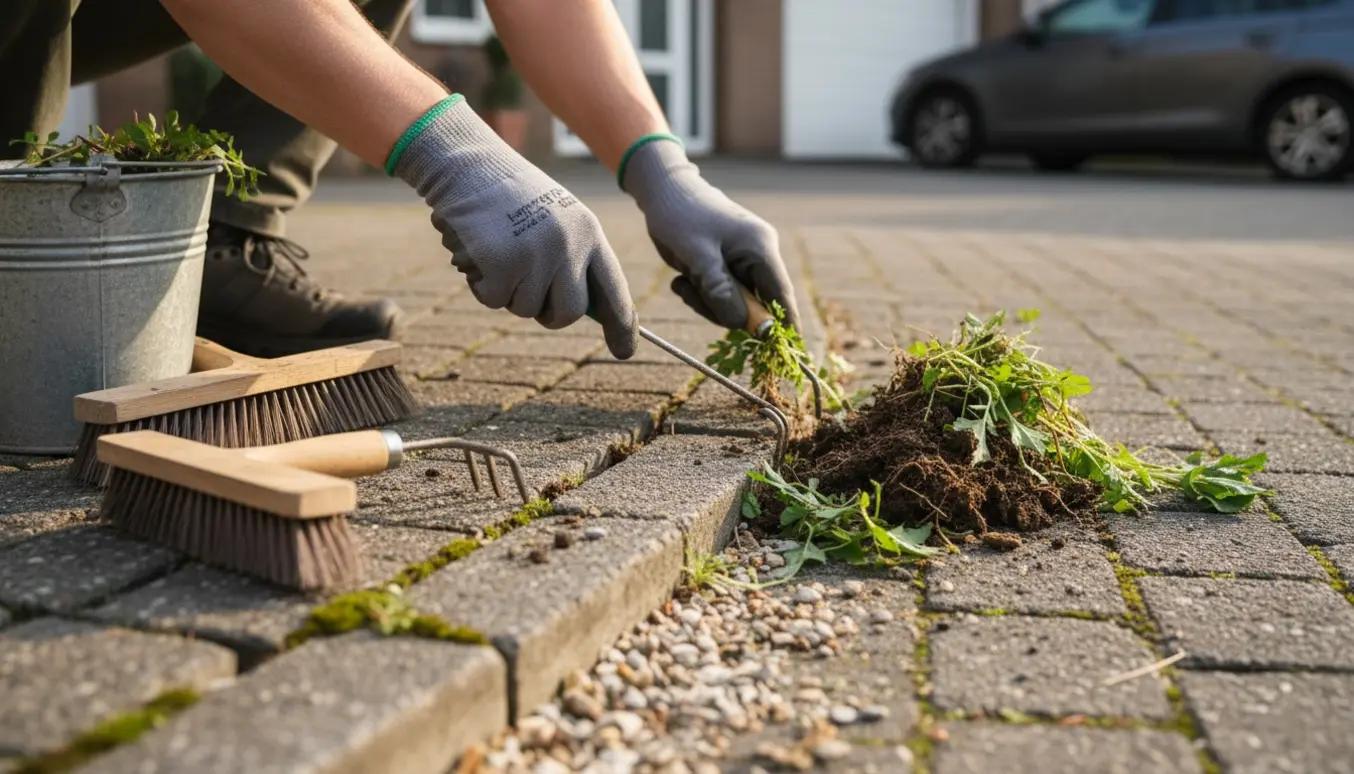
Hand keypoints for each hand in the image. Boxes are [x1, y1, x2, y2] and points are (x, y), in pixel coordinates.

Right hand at [392, 97, 638, 358]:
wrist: (467, 163)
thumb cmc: (506, 194)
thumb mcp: (553, 219)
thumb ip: (571, 258)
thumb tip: (582, 311)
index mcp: (589, 231)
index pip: (614, 289)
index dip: (622, 325)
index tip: (625, 351)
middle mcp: (571, 244)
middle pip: (571, 312)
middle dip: (547, 312)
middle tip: (525, 290)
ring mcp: (539, 255)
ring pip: (526, 308)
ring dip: (506, 291)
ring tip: (496, 251)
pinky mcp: (505, 264)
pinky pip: (495, 300)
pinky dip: (481, 285)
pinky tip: (477, 252)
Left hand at [622, 139, 798, 331]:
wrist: (662, 191)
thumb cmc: (679, 217)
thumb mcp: (697, 257)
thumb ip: (721, 291)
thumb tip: (743, 324)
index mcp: (760, 249)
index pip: (781, 297)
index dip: (781, 327)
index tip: (783, 356)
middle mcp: (759, 254)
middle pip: (755, 304)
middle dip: (723, 309)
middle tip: (692, 293)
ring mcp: (744, 258)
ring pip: (735, 302)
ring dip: (707, 301)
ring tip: (683, 282)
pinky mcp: (728, 262)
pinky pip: (721, 292)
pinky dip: (702, 293)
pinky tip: (683, 278)